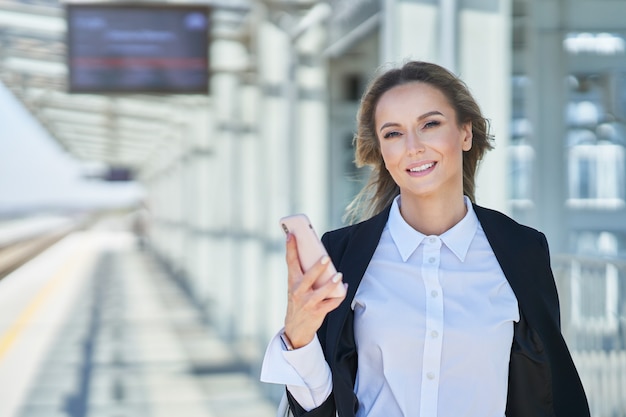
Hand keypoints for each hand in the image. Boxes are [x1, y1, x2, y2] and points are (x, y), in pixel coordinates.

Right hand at [283, 233, 345, 348]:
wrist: (295, 329)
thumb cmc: (298, 301)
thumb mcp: (295, 287)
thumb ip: (304, 273)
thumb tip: (319, 256)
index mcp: (292, 282)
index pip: (290, 262)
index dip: (291, 247)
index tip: (292, 234)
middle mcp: (298, 291)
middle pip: (309, 276)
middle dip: (318, 267)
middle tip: (326, 258)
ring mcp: (308, 303)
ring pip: (322, 291)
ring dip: (332, 283)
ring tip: (339, 275)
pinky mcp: (317, 312)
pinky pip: (332, 303)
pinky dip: (340, 295)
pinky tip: (345, 287)